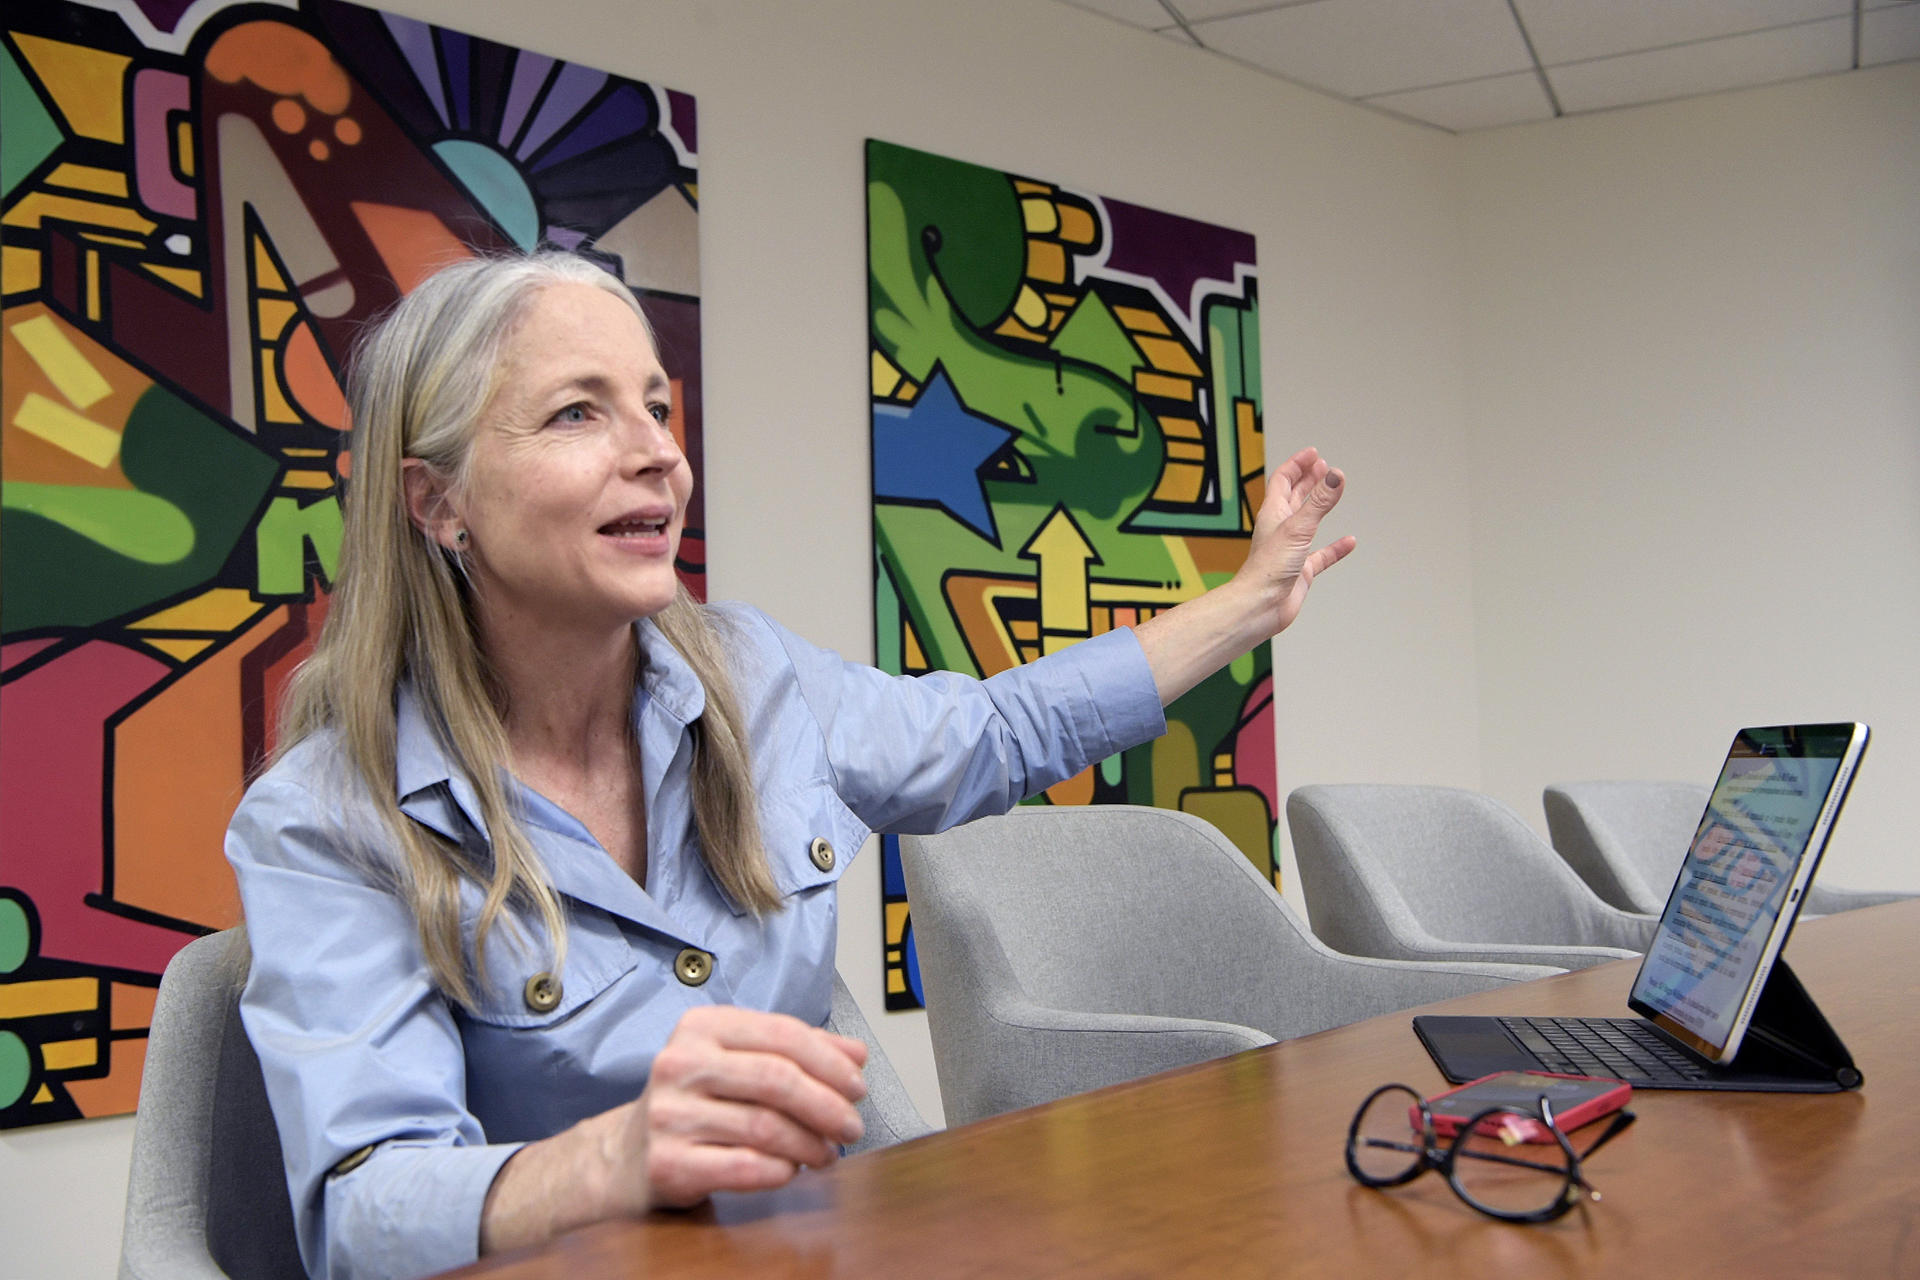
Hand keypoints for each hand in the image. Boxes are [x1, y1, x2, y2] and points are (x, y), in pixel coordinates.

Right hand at [621, 1004, 868, 1208]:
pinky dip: (781, 1171)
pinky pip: (745, 1167)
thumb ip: (797, 1052)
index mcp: (701, 1027)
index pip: (783, 1035)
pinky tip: (791, 1170)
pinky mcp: (668, 1162)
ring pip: (766, 1127)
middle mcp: (680, 1064)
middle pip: (777, 1079)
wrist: (627, 1156)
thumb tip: (857, 1053)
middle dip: (828, 1106)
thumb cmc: (694, 1102)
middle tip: (851, 1126)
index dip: (830, 1062)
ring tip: (826, 1153)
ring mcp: (670, 1114)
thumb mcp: (739, 1062)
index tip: (858, 1085)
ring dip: (810, 1144)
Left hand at [1236, 446, 1355, 636]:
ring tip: (1333, 492)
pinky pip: (1321, 555)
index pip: (1283, 480)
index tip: (1314, 454)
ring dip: (1319, 507)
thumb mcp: (1298, 528)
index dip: (1297, 464)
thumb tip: (1335, 475)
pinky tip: (1348, 542)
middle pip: (1293, 496)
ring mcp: (1291, 549)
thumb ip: (1319, 502)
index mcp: (1273, 513)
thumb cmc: (1269, 569)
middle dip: (1307, 479)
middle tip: (1322, 467)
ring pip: (1307, 522)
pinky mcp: (1301, 570)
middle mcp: (1281, 529)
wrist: (1261, 605)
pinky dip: (1335, 548)